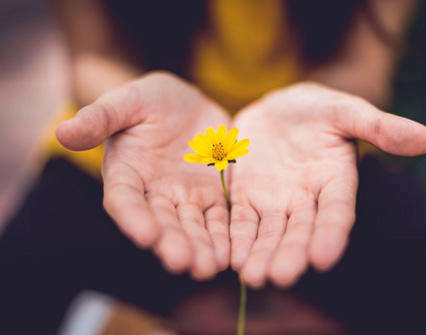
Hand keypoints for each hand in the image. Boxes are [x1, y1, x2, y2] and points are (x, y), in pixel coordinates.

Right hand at [56, 72, 230, 279]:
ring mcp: (185, 197)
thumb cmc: (147, 101)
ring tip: (209, 267)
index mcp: (126, 173)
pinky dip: (224, 236)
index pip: (125, 200)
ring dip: (200, 248)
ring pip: (192, 227)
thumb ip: (99, 118)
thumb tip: (63, 131)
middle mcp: (154, 193)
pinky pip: (219, 218)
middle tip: (184, 263)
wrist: (184, 104)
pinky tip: (231, 253)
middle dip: (172, 243)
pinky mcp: (212, 195)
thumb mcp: (125, 101)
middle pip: (162, 222)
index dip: (134, 218)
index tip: (146, 235)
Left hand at [230, 82, 425, 287]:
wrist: (277, 109)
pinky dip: (236, 239)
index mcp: (335, 181)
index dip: (332, 233)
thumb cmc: (316, 109)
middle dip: (291, 254)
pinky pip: (240, 221)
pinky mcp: (246, 198)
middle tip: (280, 277)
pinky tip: (230, 258)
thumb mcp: (345, 111)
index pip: (337, 212)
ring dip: (261, 255)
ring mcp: (275, 202)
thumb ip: (379, 126)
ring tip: (252, 277)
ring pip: (269, 233)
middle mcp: (306, 200)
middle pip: (300, 231)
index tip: (324, 258)